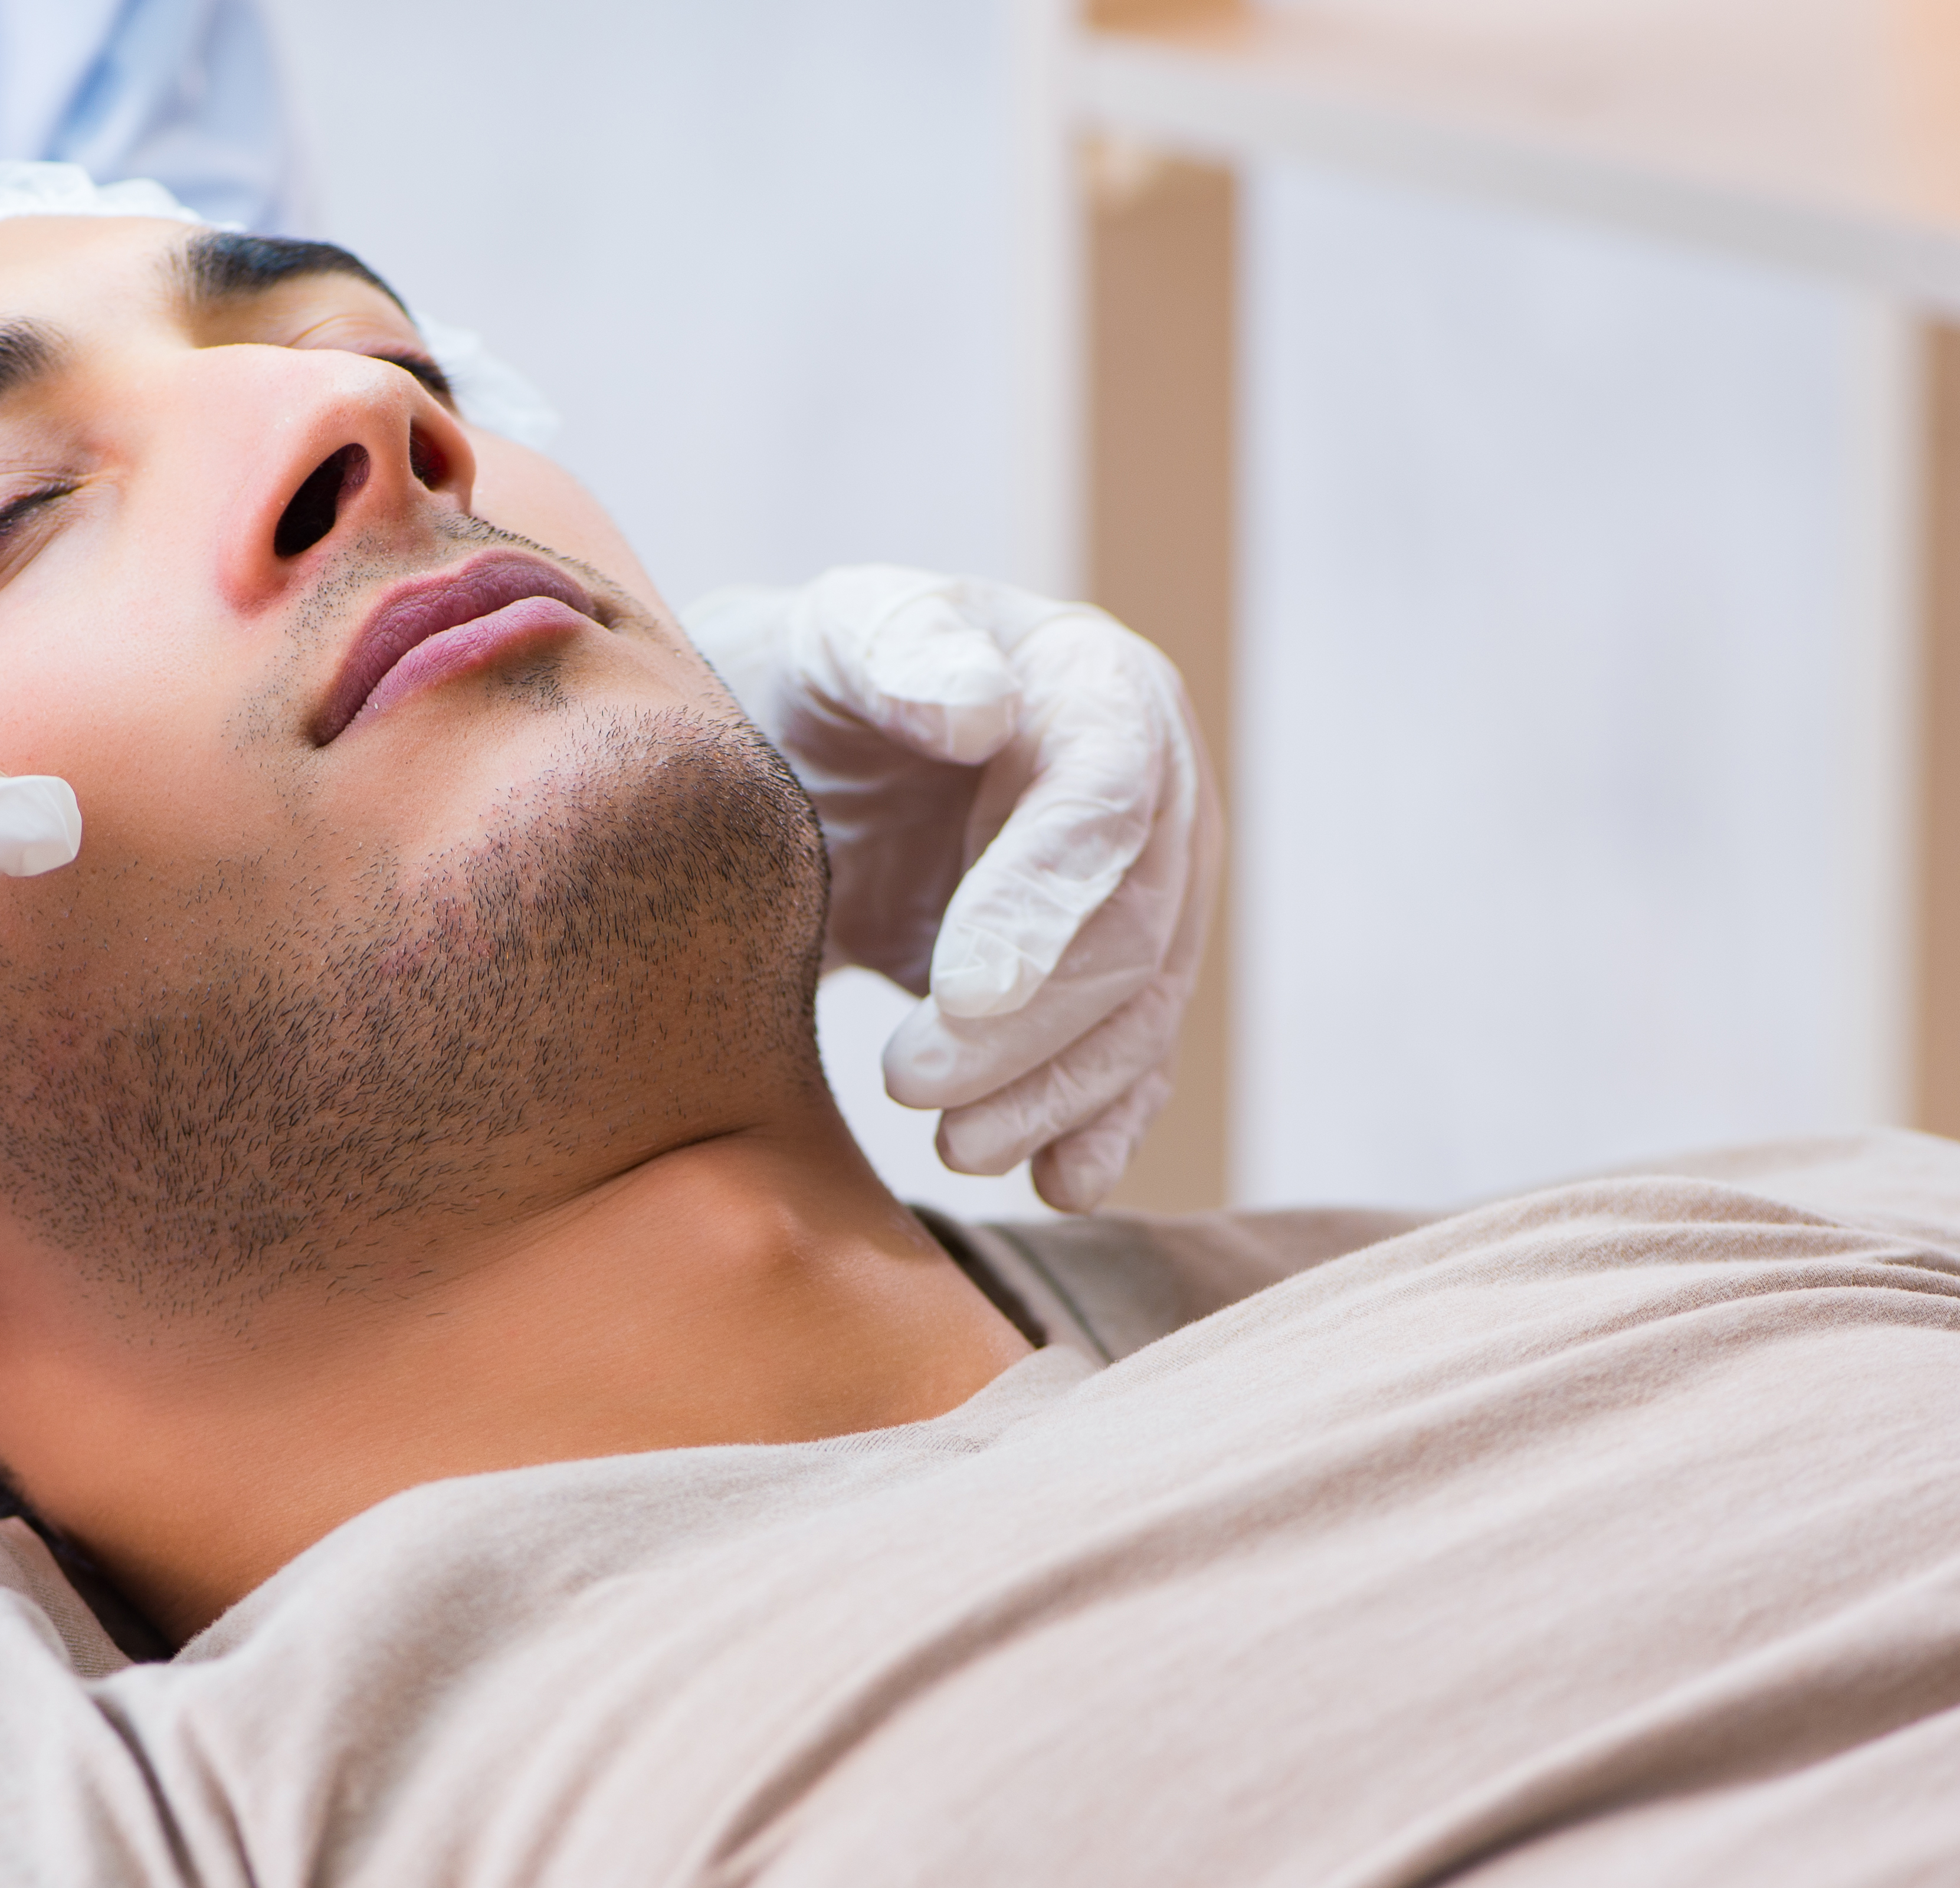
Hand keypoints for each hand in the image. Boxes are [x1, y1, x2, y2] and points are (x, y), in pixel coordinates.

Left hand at [689, 567, 1216, 1210]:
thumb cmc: (821, 680)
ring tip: (958, 1148)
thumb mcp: (835, 633)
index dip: (1045, 905)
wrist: (807, 749)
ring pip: (1139, 1015)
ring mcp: (1142, 896)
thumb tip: (979, 710)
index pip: (1106, 807)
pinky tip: (1058, 1181)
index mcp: (1100, 691)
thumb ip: (899, 650)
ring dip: (1056, 1095)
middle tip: (910, 1083)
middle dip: (1030, 1027)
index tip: (964, 992)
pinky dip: (1096, 1127)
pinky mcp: (1105, 981)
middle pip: (1132, 931)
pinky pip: (1131, 1064)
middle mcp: (1152, 798)